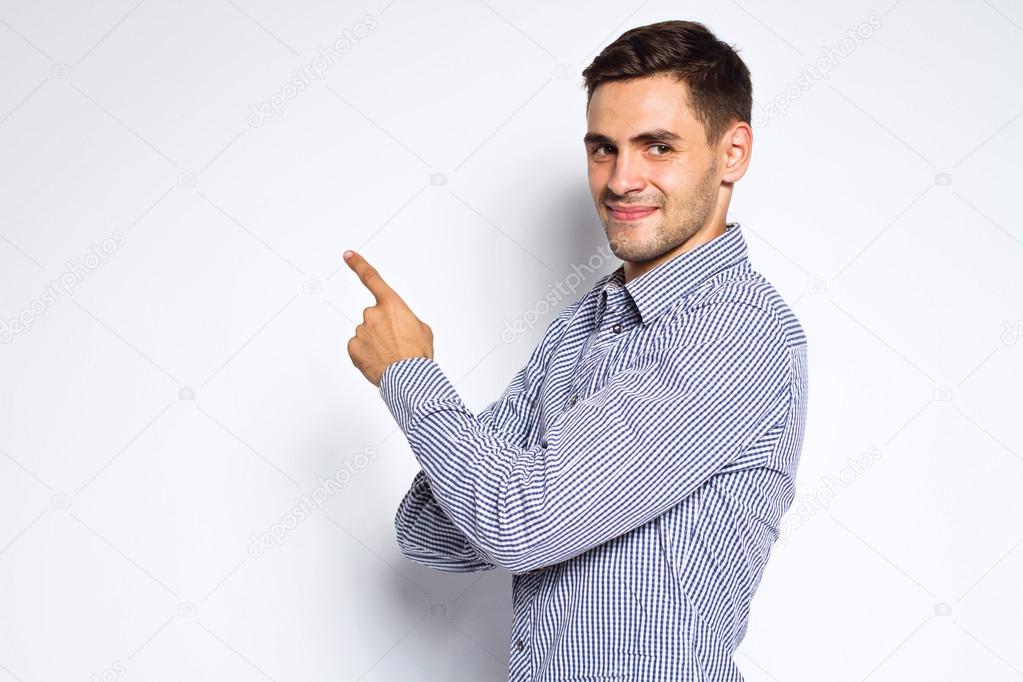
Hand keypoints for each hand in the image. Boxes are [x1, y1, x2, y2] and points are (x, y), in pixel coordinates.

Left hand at [343, 250, 433, 386]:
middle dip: (383, 328)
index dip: (358, 265)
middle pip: (374, 317)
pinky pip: (358, 348)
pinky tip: (379, 362)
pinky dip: (366, 354)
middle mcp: (373, 314)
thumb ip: (406, 320)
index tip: (348, 255)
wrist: (409, 378)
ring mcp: (361, 331)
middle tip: (397, 344)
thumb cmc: (418, 355)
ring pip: (366, 334)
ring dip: (376, 343)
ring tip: (391, 356)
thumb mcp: (422, 330)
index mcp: (392, 305)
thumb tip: (400, 326)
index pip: (372, 278)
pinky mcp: (353, 347)